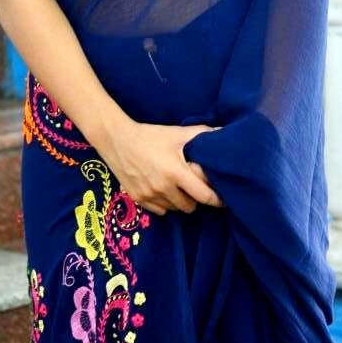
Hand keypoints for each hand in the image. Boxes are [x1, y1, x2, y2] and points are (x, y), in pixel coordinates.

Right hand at [96, 116, 224, 215]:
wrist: (117, 139)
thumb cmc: (150, 135)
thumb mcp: (177, 132)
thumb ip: (202, 133)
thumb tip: (223, 131)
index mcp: (176, 172)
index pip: (204, 196)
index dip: (217, 199)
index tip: (223, 197)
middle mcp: (163, 188)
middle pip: (191, 206)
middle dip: (196, 198)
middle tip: (195, 185)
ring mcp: (149, 196)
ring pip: (176, 209)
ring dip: (181, 201)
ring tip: (179, 186)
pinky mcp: (138, 199)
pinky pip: (161, 211)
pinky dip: (166, 204)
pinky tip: (164, 189)